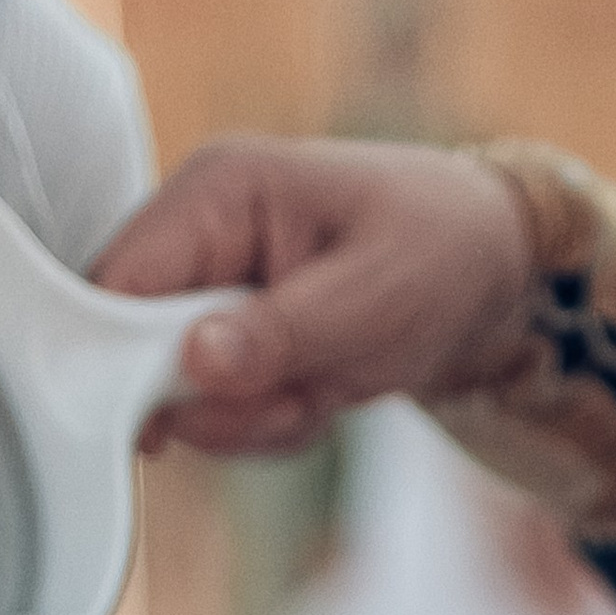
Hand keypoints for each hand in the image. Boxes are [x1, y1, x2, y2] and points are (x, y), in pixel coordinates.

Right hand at [95, 138, 535, 458]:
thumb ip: (280, 333)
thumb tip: (192, 365)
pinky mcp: (230, 334)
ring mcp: (212, 288)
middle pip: (131, 348)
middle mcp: (198, 235)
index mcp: (218, 191)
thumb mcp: (375, 297)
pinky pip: (217, 409)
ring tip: (324, 392)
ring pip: (175, 393)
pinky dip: (271, 423)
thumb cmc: (445, 253)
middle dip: (214, 402)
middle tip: (294, 402)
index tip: (175, 420)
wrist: (499, 271)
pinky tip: (324, 395)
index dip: (121, 361)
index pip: (116, 280)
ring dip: (251, 418)